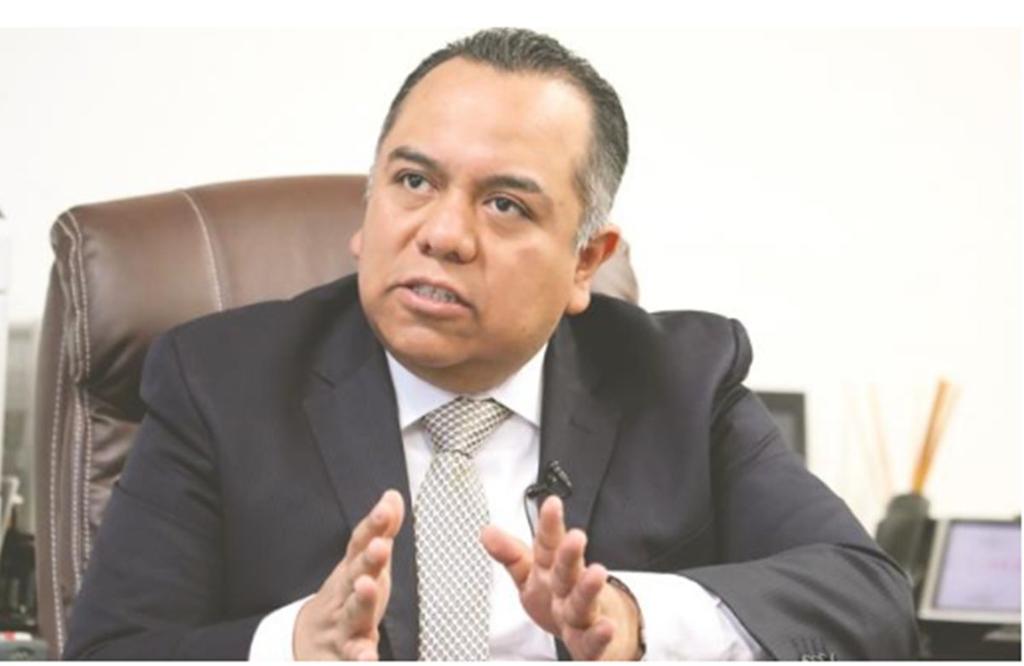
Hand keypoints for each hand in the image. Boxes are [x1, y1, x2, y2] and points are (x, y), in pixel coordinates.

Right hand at [293, 490, 404, 659]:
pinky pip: (353, 654)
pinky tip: (368, 657)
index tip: (387, 508)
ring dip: (362, 600)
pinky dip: (360, 656)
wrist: (309, 641)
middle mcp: (345, 592)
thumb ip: (380, 530)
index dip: (374, 524)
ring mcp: (343, 623)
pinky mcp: (345, 652)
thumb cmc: (346, 595)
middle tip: (380, 547)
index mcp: (353, 568)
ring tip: (367, 587)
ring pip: (353, 612)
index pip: (361, 541)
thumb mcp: (363, 560)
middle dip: (368, 560)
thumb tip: (392, 495)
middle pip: (356, 573)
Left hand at [481, 496, 641, 659]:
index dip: (549, 525)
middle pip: (567, 570)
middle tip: (575, 537)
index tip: (551, 504)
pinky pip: (594, 642)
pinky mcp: (591, 644)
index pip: (548, 544)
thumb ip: (511, 554)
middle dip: (570, 555)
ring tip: (597, 573)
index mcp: (552, 570)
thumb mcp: (532, 575)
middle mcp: (568, 589)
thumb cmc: (561, 599)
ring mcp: (582, 615)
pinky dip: (600, 636)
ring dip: (589, 589)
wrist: (598, 631)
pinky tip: (606, 627)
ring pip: (583, 602)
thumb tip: (487, 531)